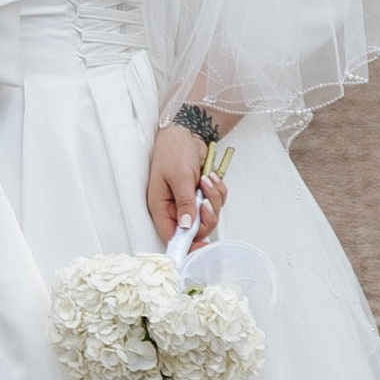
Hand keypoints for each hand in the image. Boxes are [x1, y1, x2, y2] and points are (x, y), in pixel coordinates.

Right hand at [144, 122, 225, 249]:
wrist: (185, 132)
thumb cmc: (173, 151)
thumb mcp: (179, 177)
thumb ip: (184, 202)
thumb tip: (186, 227)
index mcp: (161, 207)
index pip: (172, 237)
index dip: (187, 246)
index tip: (202, 247)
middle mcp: (174, 208)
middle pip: (196, 229)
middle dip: (207, 215)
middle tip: (205, 199)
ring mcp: (188, 201)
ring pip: (209, 215)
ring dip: (213, 198)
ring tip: (207, 179)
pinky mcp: (200, 194)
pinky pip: (216, 202)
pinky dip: (218, 190)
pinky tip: (211, 176)